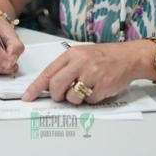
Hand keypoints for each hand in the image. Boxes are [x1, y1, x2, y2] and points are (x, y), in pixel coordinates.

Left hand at [23, 43, 140, 103]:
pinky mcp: (103, 86)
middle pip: (56, 86)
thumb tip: (47, 87)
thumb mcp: (81, 55)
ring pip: (72, 97)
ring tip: (85, 89)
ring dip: (75, 99)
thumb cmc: (102, 57)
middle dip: (56, 96)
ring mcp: (92, 74)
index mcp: (71, 54)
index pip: (48, 72)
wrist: (128, 57)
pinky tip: (97, 89)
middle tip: (62, 96)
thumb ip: (65, 68)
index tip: (28, 97)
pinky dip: (91, 100)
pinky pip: (89, 102)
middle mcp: (81, 63)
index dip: (36, 87)